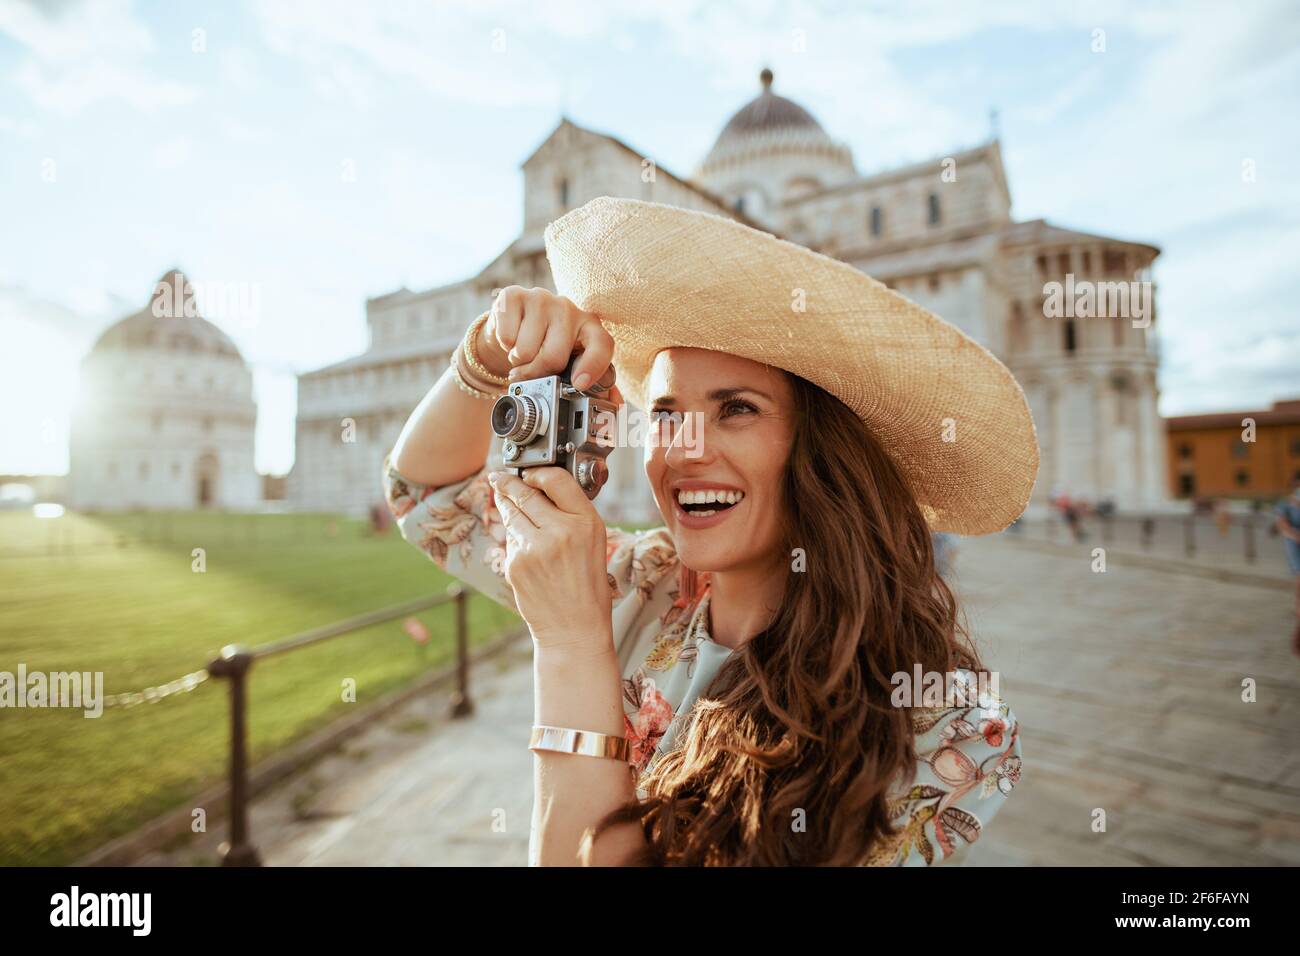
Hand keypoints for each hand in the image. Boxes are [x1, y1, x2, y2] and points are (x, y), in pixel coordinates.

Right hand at [481, 286, 614, 391]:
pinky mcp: (514, 295)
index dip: (593, 367)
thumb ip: (596, 383)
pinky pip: (506, 337)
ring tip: (523, 352)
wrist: (512, 324)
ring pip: (525, 351)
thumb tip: (616, 405)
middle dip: (538, 373)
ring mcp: (541, 299)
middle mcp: (569, 309)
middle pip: (554, 356)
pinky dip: (504, 347)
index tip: (580, 384)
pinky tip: (511, 338)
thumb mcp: (572, 361)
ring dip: (519, 361)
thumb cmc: (547, 345)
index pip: (601, 345)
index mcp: (590, 327)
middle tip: (532, 371)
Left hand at [487, 466, 613, 656]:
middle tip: (499, 477)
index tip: (529, 473)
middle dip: (509, 483)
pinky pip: (510, 540)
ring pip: (511, 514)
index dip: (538, 474)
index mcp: (586, 523)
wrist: (573, 628)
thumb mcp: (594, 543)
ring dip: (505, 505)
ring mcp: (534, 547)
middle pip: (525, 494)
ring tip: (502, 498)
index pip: (557, 480)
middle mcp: (560, 531)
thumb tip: (540, 490)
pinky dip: (512, 537)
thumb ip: (571, 515)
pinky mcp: (515, 563)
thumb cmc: (587, 586)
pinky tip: (523, 545)